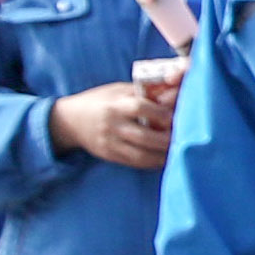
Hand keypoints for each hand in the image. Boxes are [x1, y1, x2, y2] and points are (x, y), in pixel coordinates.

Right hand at [51, 80, 174, 170]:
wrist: (69, 121)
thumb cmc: (100, 101)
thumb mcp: (117, 90)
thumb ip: (142, 93)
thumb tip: (173, 94)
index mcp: (114, 105)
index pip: (139, 108)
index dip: (159, 113)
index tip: (174, 116)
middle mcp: (112, 125)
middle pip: (143, 136)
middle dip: (165, 140)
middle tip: (184, 138)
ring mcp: (110, 143)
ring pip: (140, 155)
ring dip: (162, 155)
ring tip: (178, 151)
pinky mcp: (110, 156)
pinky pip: (134, 163)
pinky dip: (152, 162)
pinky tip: (165, 158)